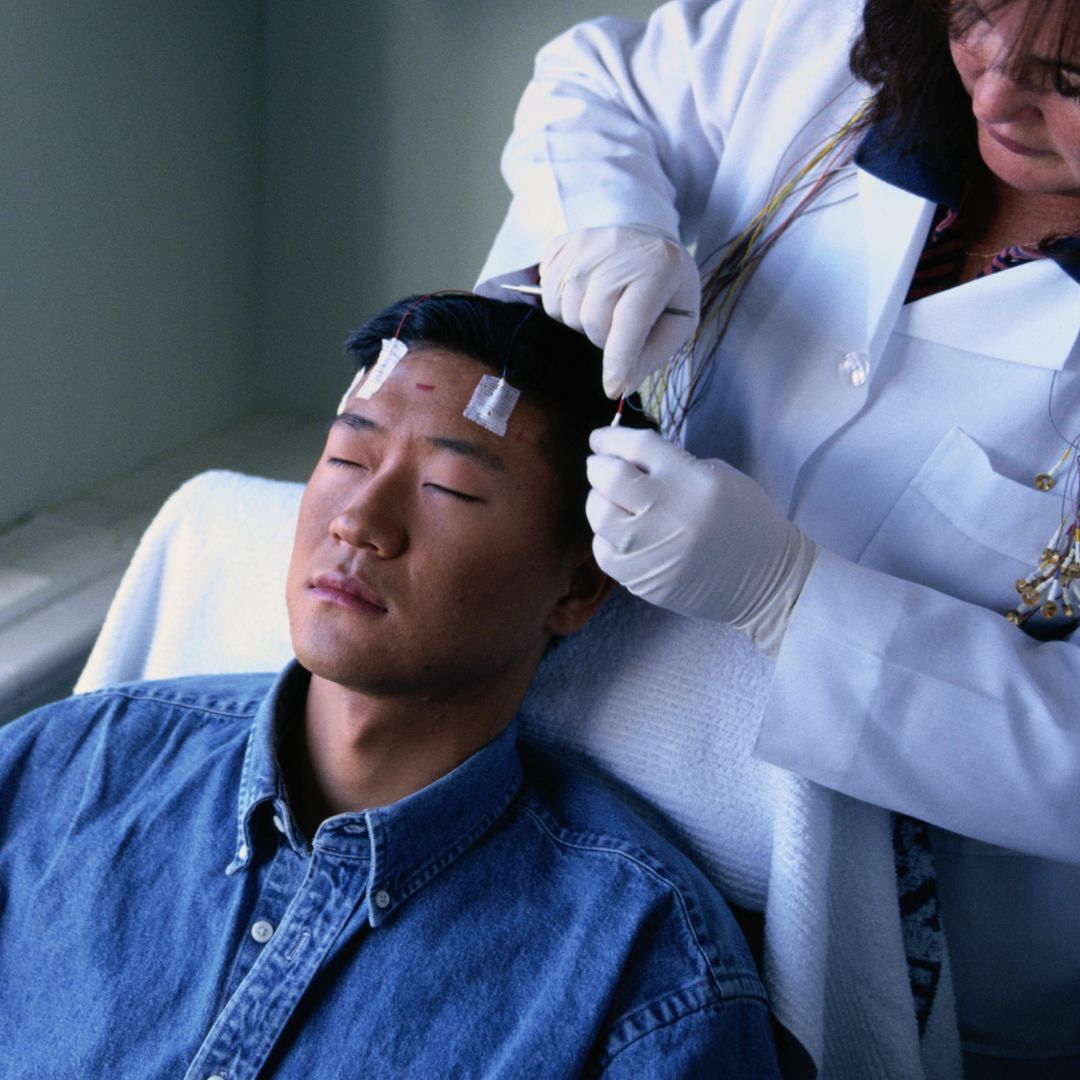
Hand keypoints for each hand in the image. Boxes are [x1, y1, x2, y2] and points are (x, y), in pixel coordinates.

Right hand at [539, 227, 699, 398]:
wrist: (647, 242)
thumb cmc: (665, 287)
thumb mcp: (678, 320)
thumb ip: (653, 354)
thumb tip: (621, 386)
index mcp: (658, 268)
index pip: (630, 323)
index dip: (619, 361)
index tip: (612, 388)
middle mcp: (617, 249)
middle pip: (592, 320)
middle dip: (603, 337)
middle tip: (618, 325)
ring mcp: (584, 244)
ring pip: (565, 310)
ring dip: (581, 321)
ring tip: (602, 306)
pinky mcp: (560, 244)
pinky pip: (547, 292)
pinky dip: (563, 303)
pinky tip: (585, 293)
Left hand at [586, 426, 816, 654]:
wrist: (766, 580)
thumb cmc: (746, 520)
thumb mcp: (719, 476)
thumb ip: (673, 464)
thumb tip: (629, 459)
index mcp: (689, 480)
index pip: (636, 446)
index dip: (610, 438)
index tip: (600, 439)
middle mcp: (665, 513)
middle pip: (607, 478)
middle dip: (598, 466)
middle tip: (601, 466)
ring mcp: (649, 550)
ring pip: (599, 515)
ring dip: (598, 500)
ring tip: (611, 499)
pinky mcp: (641, 579)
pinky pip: (603, 551)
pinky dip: (605, 536)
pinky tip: (620, 532)